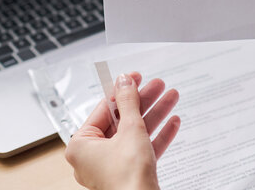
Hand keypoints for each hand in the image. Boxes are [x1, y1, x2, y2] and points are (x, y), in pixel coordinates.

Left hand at [65, 72, 179, 189]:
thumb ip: (128, 102)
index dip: (122, 90)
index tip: (134, 77)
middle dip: (145, 102)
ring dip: (156, 114)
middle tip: (158, 85)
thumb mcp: (130, 129)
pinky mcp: (130, 173)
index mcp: (82, 145)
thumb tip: (124, 81)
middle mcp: (94, 156)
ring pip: (136, 133)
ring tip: (171, 97)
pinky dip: (157, 135)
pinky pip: (143, 149)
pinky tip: (173, 122)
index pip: (104, 109)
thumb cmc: (127, 176)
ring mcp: (113, 165)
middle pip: (122, 120)